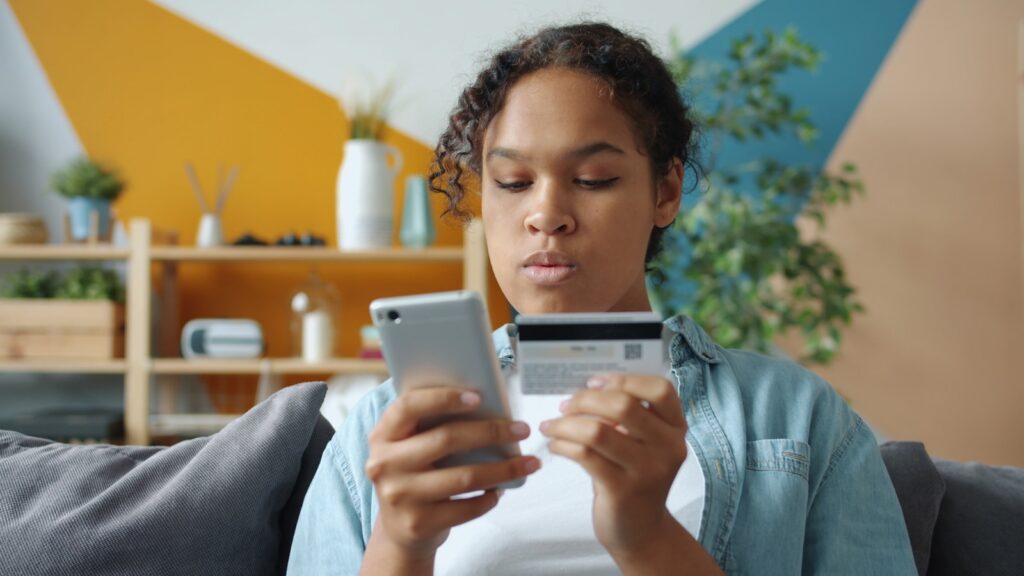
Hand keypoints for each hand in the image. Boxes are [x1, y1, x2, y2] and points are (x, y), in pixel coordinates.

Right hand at [362, 385, 540, 565]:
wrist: (400, 530)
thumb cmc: (415, 475)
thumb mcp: (409, 446)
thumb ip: (430, 424)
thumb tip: (486, 405)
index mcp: (382, 435)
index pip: (410, 406)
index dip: (443, 398)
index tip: (478, 397)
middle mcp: (384, 464)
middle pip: (446, 439)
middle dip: (492, 432)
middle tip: (522, 429)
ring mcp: (400, 496)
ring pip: (465, 476)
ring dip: (504, 469)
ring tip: (528, 463)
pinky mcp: (418, 524)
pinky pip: (467, 507)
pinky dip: (490, 498)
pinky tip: (501, 489)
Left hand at [539, 373, 687, 560]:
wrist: (642, 532)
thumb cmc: (634, 478)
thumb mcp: (642, 445)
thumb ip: (626, 417)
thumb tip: (585, 389)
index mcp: (675, 429)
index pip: (660, 389)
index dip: (624, 379)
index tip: (595, 382)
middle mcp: (668, 448)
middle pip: (624, 405)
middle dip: (585, 400)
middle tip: (566, 405)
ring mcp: (647, 470)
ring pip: (598, 430)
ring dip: (566, 424)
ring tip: (551, 426)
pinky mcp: (622, 490)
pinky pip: (584, 455)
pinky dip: (563, 444)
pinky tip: (555, 445)